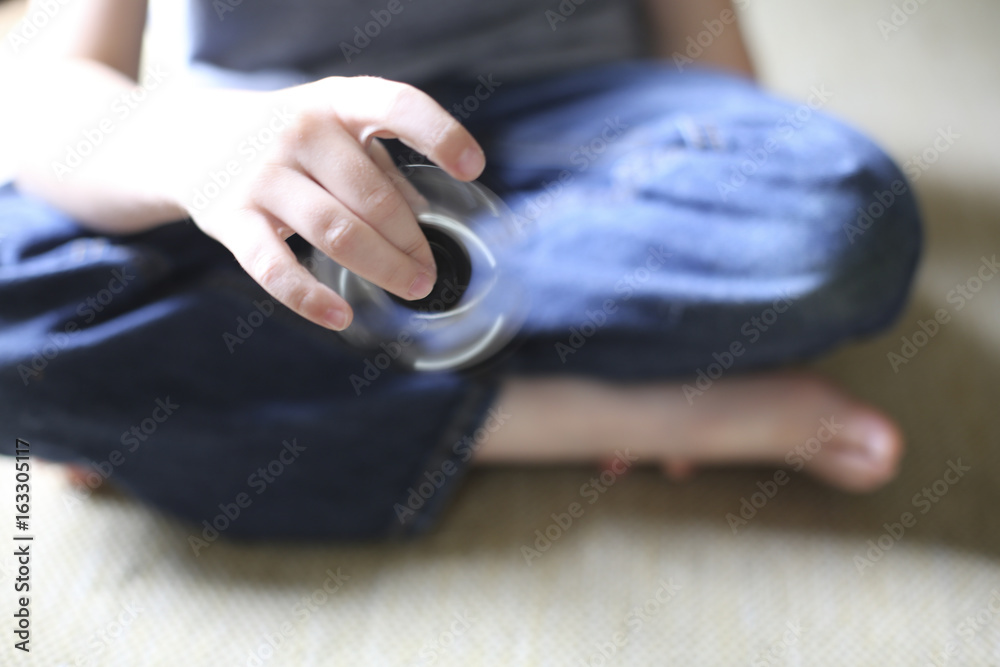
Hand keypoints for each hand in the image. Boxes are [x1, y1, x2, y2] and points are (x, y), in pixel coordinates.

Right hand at [162, 76, 485, 330]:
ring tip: (413, 288)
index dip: (439, 134)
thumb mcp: (335, 130)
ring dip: (383, 267)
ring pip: (336, 232)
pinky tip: (341, 317)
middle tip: (431, 271)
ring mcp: (261, 174)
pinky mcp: (229, 217)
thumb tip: (424, 217)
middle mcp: (298, 130)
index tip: (473, 168)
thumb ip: (380, 168)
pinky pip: (274, 267)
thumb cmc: (288, 140)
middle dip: (412, 242)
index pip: (396, 106)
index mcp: (335, 101)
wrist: (188, 139)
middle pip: (373, 197)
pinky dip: (309, 298)